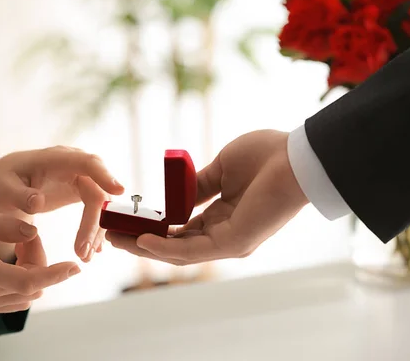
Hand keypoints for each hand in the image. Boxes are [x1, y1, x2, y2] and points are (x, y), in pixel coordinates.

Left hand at [0, 146, 124, 261]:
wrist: (4, 185)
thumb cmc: (2, 182)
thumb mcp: (1, 187)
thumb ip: (18, 195)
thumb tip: (38, 201)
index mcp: (55, 159)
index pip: (87, 162)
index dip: (104, 174)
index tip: (119, 191)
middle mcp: (74, 165)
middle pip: (97, 191)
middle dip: (95, 223)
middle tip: (83, 253)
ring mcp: (81, 177)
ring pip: (100, 205)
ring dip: (95, 232)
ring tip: (85, 258)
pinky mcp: (82, 191)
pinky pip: (96, 210)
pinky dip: (94, 231)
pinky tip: (91, 251)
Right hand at [0, 207, 78, 313]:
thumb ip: (0, 224)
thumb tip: (33, 231)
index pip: (30, 281)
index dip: (56, 274)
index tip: (75, 266)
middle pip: (33, 286)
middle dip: (42, 261)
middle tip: (24, 235)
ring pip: (26, 295)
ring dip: (33, 271)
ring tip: (15, 244)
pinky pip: (12, 298)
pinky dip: (22, 280)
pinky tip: (10, 258)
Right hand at [106, 130, 308, 264]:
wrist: (295, 156)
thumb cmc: (265, 156)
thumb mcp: (220, 168)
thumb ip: (197, 185)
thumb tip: (176, 196)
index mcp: (224, 215)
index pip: (183, 229)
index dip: (155, 227)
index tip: (129, 221)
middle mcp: (226, 233)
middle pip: (176, 244)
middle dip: (142, 241)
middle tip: (113, 236)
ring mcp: (230, 241)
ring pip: (179, 252)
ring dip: (146, 247)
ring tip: (117, 240)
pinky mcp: (235, 243)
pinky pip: (193, 251)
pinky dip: (165, 248)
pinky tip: (142, 240)